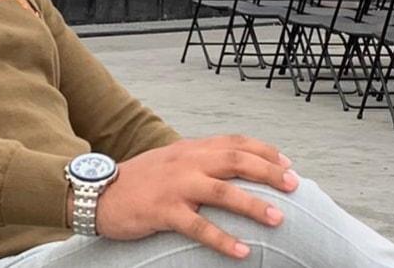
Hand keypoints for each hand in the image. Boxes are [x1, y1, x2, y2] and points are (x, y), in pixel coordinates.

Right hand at [95, 135, 295, 259]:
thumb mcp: (169, 162)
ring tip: (278, 218)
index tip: (287, 162)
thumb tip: (230, 171)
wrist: (99, 192)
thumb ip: (198, 163)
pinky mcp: (163, 210)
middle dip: (269, 171)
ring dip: (253, 205)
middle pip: (235, 161)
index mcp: (188, 149)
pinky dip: (222, 239)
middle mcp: (185, 162)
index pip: (233, 142)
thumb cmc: (138, 181)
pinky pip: (198, 226)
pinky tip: (241, 251)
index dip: (263, 150)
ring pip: (222, 192)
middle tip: (294, 185)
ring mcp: (175, 186)